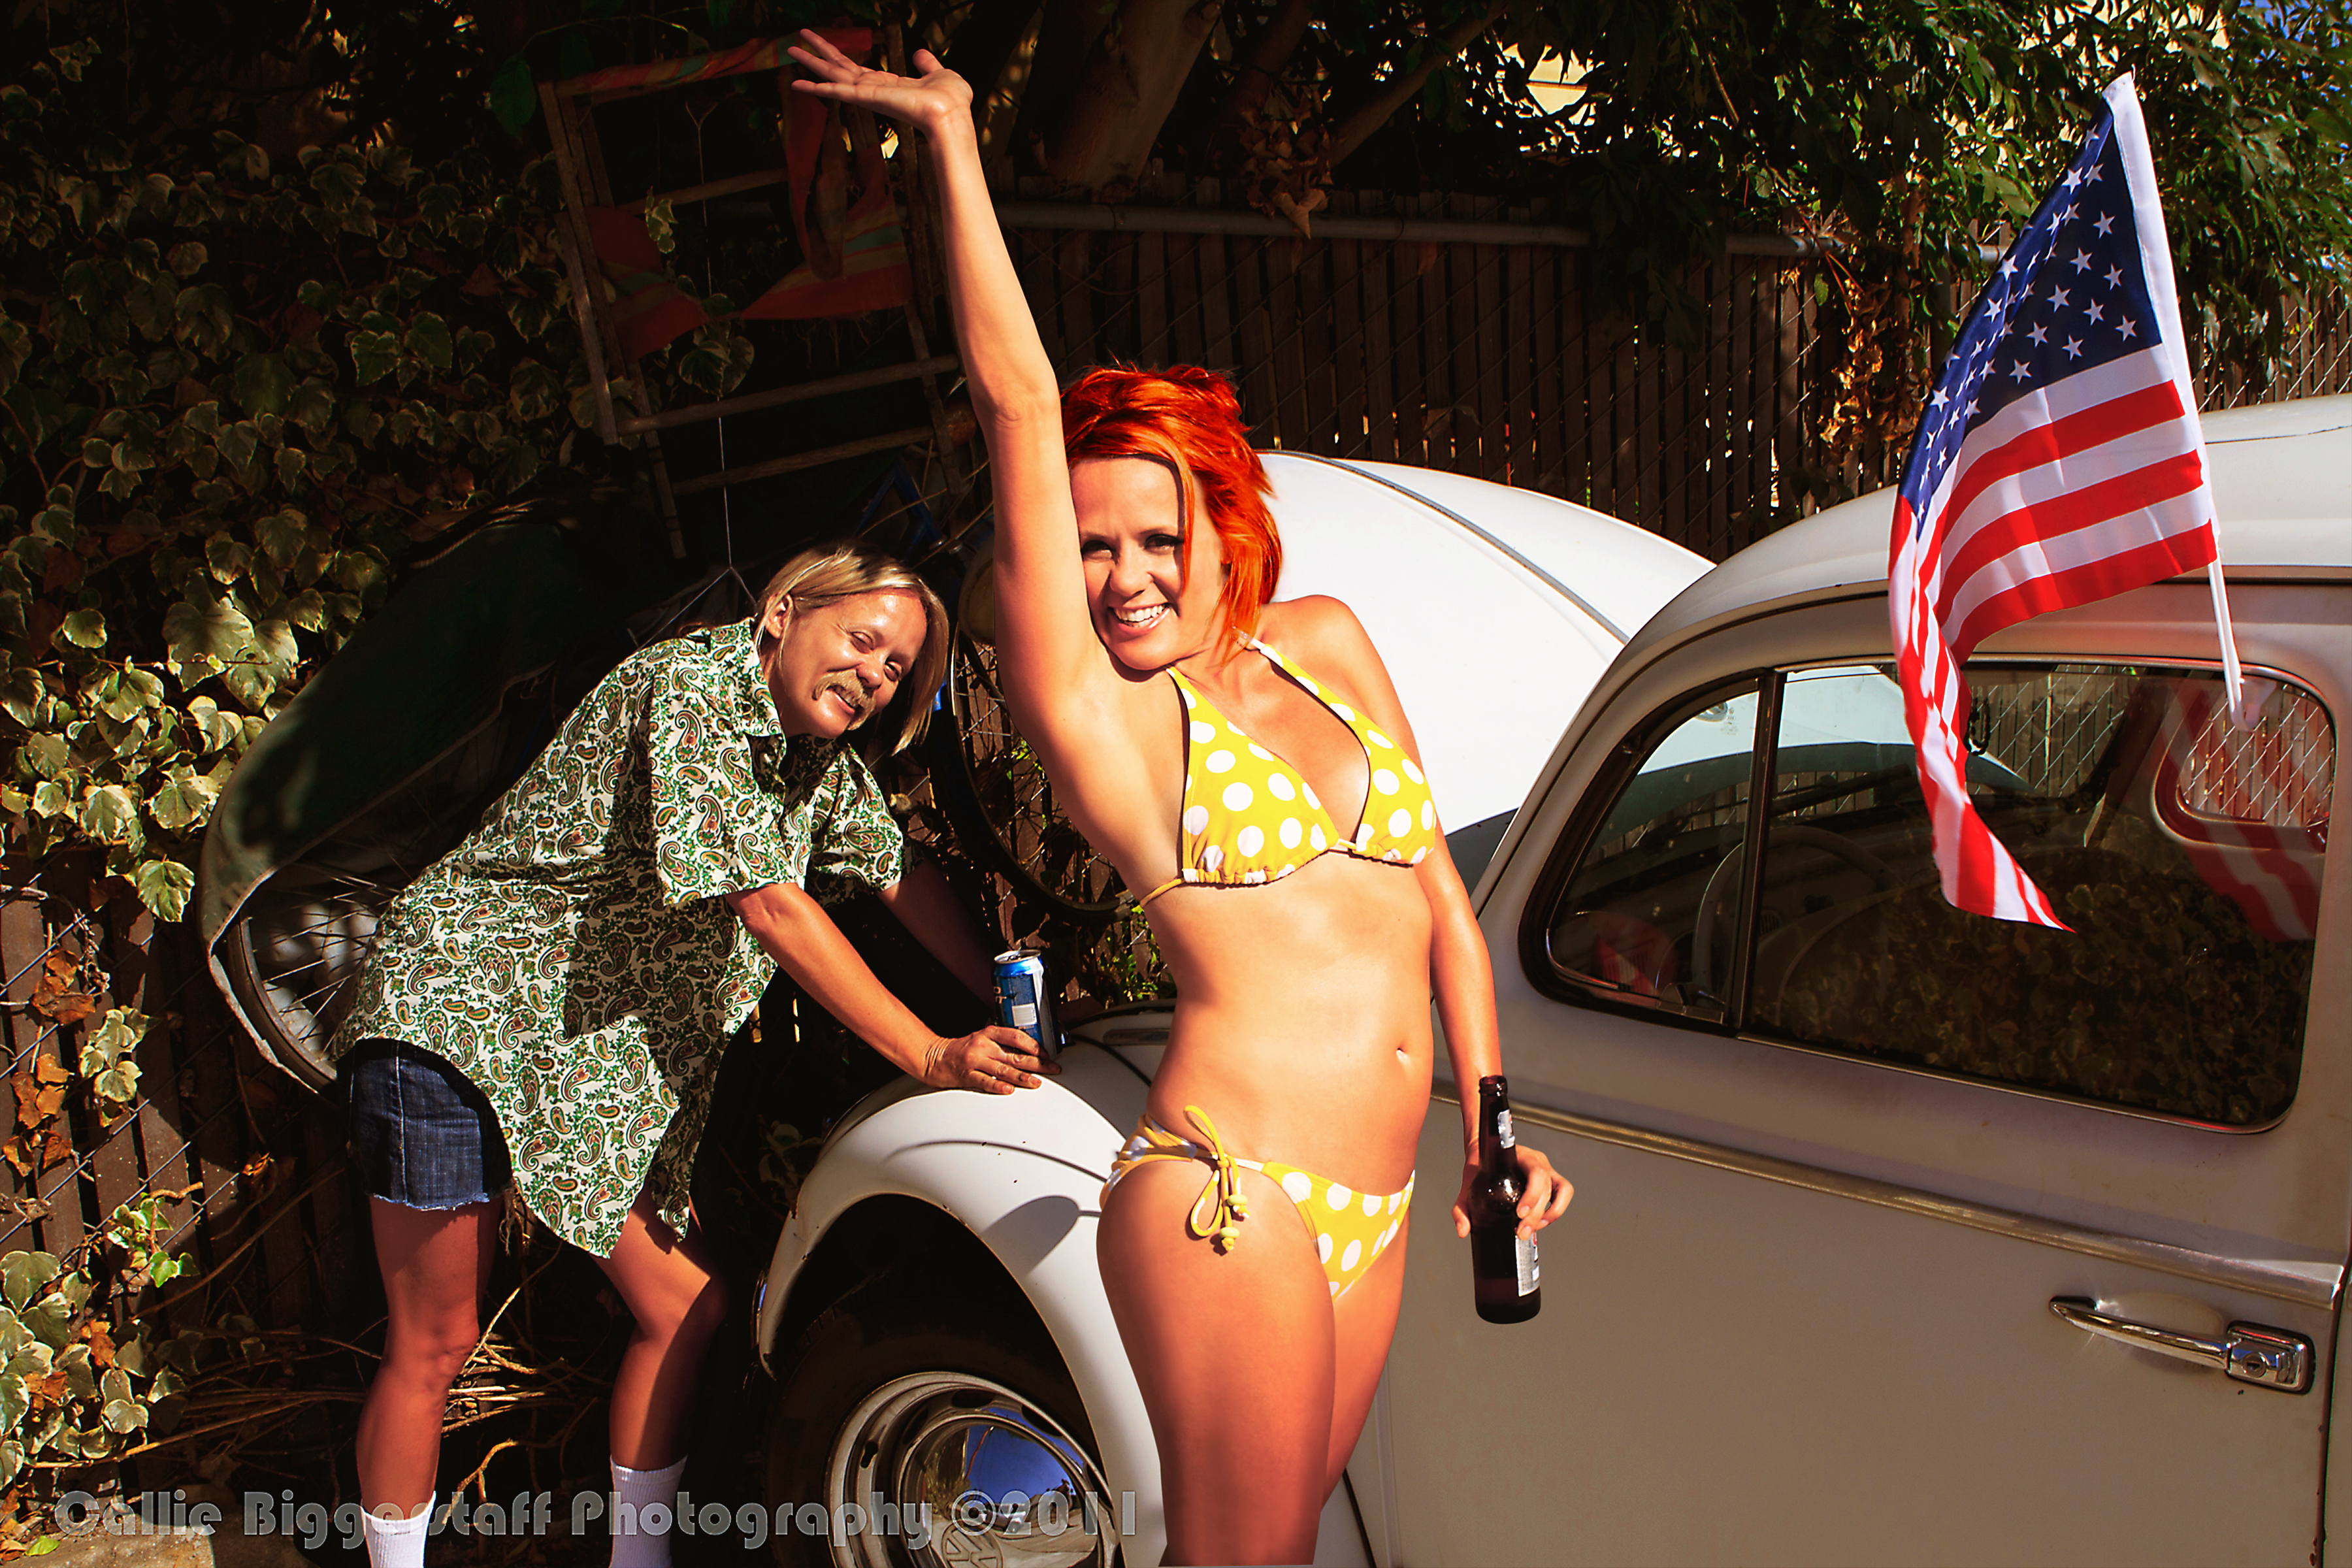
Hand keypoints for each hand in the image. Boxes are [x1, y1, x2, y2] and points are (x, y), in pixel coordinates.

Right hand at [786, 29, 971, 136]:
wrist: (953, 113)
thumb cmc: (951, 101)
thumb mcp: (938, 73)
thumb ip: (926, 64)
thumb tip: (920, 53)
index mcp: (887, 85)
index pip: (856, 69)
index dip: (837, 56)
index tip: (822, 46)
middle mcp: (874, 91)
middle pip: (837, 70)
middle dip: (816, 56)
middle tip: (792, 44)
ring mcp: (869, 96)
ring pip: (832, 77)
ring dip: (810, 64)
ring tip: (789, 50)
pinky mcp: (868, 99)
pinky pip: (837, 93)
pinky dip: (817, 89)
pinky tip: (797, 83)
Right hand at [921, 1025, 1058, 1092]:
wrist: (934, 1057)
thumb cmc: (961, 1049)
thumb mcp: (981, 1038)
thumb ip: (1001, 1043)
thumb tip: (1026, 1050)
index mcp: (988, 1034)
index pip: (1015, 1036)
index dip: (1033, 1045)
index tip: (1045, 1053)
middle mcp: (983, 1046)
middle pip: (1015, 1055)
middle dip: (1037, 1063)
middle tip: (1052, 1068)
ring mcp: (975, 1061)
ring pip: (1003, 1069)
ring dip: (1022, 1077)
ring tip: (1036, 1082)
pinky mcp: (967, 1075)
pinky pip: (985, 1081)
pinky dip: (998, 1086)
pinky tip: (1009, 1089)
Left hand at [1451, 1147, 1572, 1241]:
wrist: (1483, 1153)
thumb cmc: (1479, 1166)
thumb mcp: (1467, 1184)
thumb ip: (1461, 1209)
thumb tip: (1463, 1231)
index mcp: (1517, 1157)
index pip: (1534, 1173)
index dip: (1532, 1195)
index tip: (1519, 1213)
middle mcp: (1535, 1161)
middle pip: (1545, 1187)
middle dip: (1535, 1214)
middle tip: (1522, 1232)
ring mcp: (1545, 1168)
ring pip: (1559, 1190)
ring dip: (1550, 1213)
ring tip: (1534, 1228)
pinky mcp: (1550, 1177)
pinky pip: (1564, 1191)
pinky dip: (1557, 1208)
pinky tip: (1543, 1221)